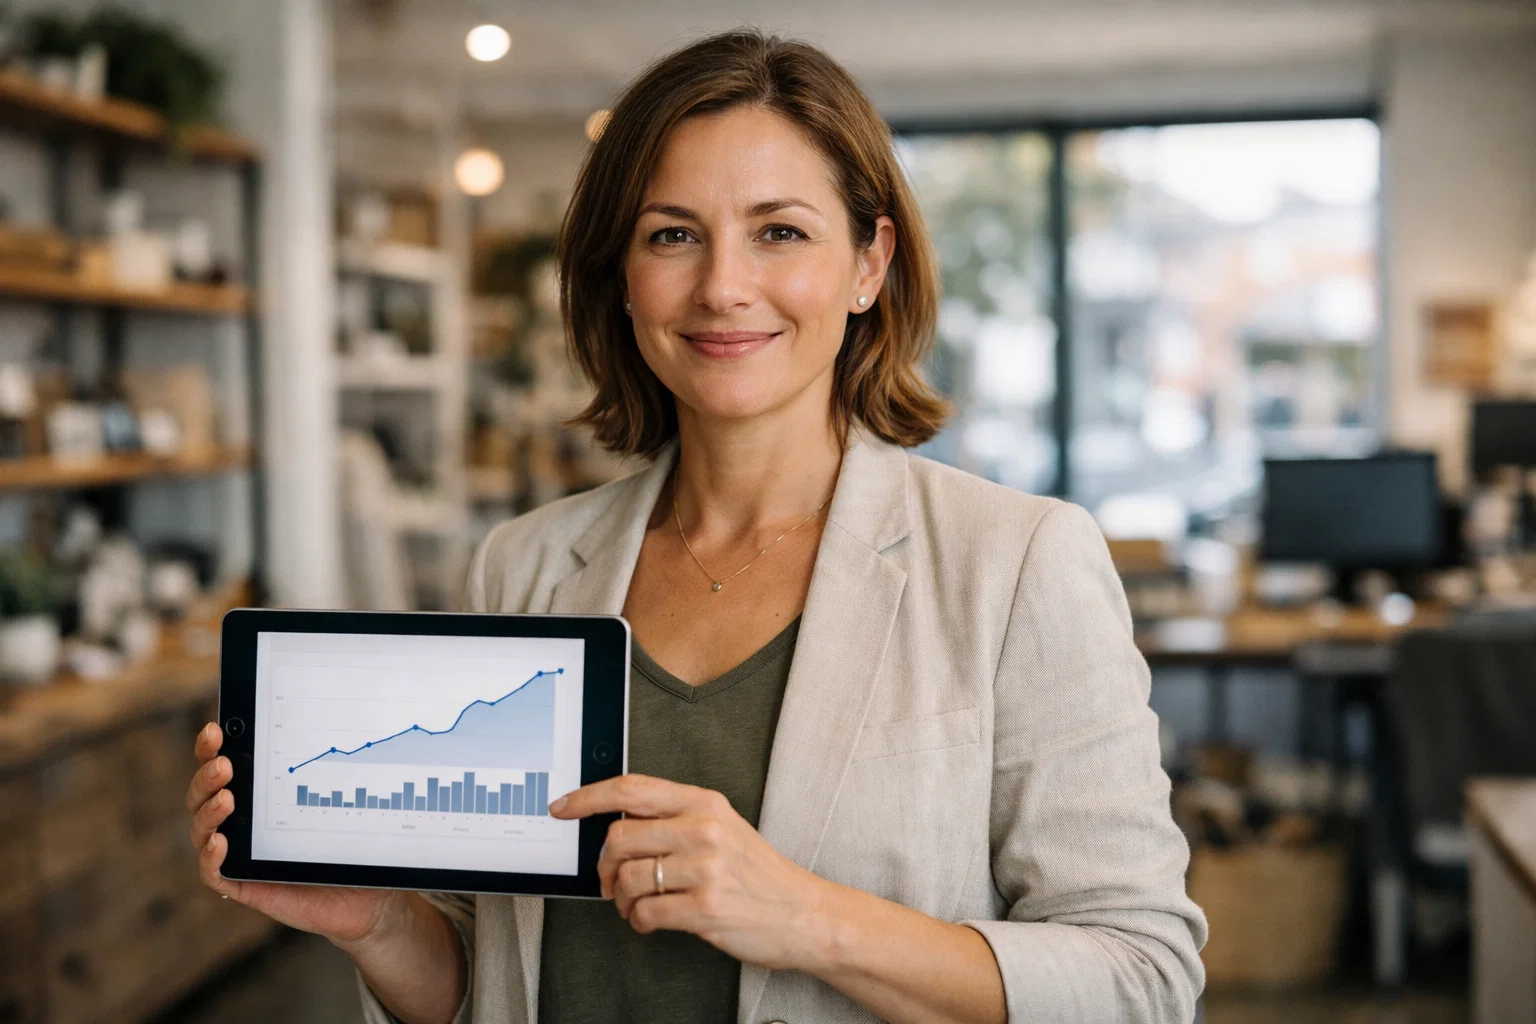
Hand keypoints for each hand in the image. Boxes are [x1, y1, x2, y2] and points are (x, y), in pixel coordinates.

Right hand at [187, 722, 405, 949]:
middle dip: (206, 775)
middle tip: (225, 765)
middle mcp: (243, 820)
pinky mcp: (245, 885)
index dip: (212, 747)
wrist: (369, 897)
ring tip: (227, 799)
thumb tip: (350, 728)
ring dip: (207, 812)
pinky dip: (210, 857)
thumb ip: (340, 772)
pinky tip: (221, 842)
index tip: (217, 728)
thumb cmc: (355, 842)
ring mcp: (241, 852)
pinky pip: (214, 873)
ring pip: (201, 830)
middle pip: (204, 794)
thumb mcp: (347, 801)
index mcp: (261, 793)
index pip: (224, 764)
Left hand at [550, 774, 830, 970]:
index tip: (562, 808)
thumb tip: (614, 825)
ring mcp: (706, 868)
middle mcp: (704, 829)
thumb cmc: (757, 873)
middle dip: (604, 866)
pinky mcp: (706, 907)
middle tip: (611, 882)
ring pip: (626, 878)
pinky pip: (645, 913)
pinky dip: (638, 922)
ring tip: (637, 906)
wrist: (804, 913)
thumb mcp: (722, 828)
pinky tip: (651, 921)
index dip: (588, 797)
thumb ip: (675, 820)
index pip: (631, 790)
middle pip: (619, 837)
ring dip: (621, 900)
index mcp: (704, 803)